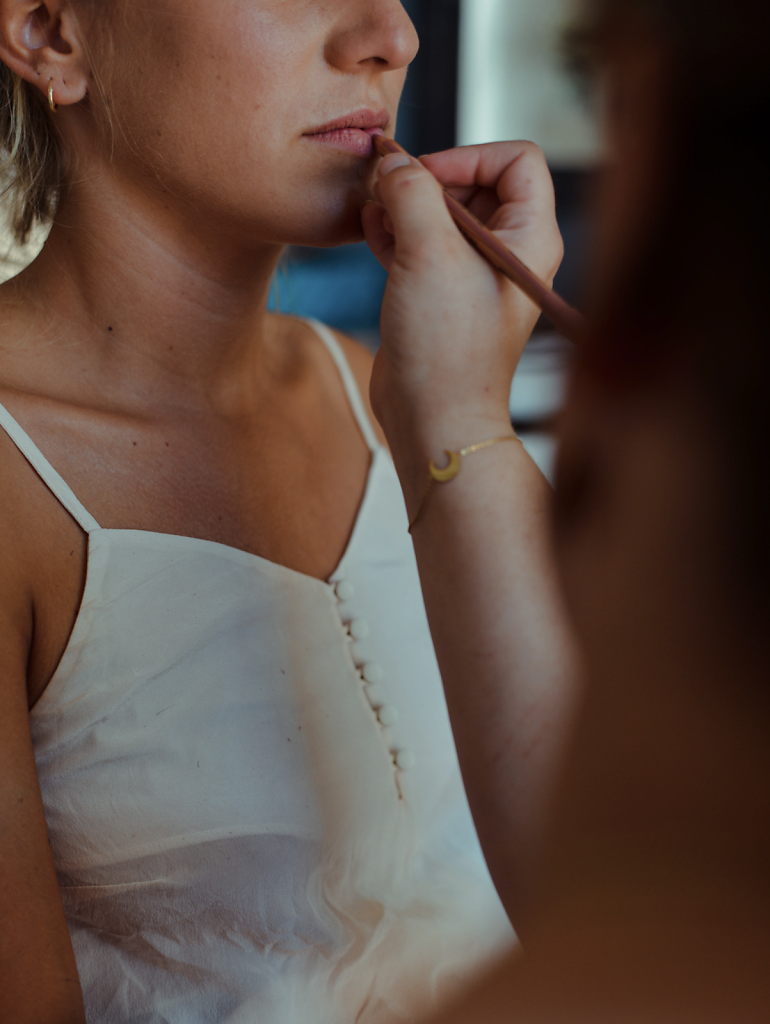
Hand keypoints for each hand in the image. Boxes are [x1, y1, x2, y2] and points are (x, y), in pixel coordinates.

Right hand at [362, 142, 562, 496]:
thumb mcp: (428, 252)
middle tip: (387, 187)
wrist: (433, 418)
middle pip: (474, 184)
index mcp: (529, 238)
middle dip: (426, 180)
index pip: (517, 160)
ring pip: (440, 215)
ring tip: (371, 206)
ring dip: (404, 204)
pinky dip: (394, 231)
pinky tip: (367, 227)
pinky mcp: (440, 297)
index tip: (425, 175)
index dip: (469, 156)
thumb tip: (391, 161)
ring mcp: (472, 277)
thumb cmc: (447, 347)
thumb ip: (410, 193)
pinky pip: (419, 246)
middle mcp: (506, 254)